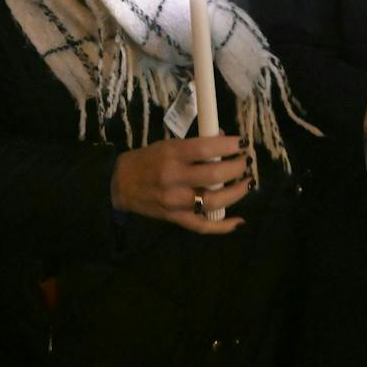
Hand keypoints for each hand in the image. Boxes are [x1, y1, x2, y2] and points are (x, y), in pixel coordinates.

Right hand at [110, 135, 250, 234]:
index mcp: (172, 155)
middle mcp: (174, 179)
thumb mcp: (169, 144)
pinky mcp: (174, 218)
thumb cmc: (147, 159)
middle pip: (215, 176)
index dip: (229, 145)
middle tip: (246, 161)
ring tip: (247, 183)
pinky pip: (201, 226)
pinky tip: (238, 221)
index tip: (242, 143)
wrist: (119, 184)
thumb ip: (196, 145)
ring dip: (236, 193)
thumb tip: (225, 139)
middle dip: (237, 167)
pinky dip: (222, 226)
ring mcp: (175, 202)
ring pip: (213, 202)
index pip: (206, 149)